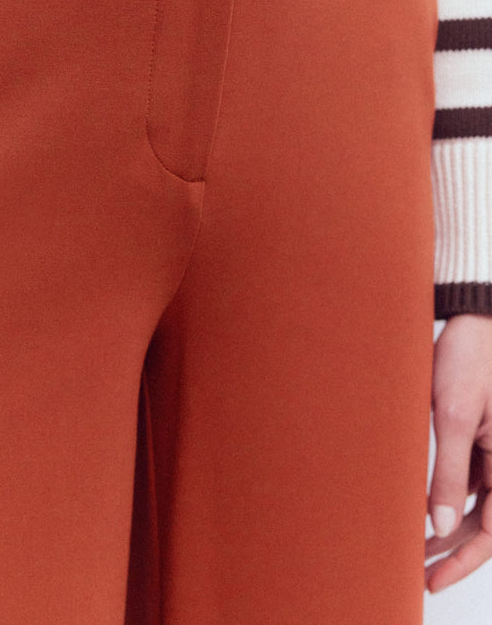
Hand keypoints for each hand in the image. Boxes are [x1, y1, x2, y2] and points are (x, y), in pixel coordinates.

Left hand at [425, 312, 491, 593]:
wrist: (472, 321)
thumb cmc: (467, 360)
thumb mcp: (452, 415)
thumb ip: (449, 472)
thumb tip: (441, 524)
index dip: (463, 562)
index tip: (431, 579)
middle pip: (486, 524)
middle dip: (453, 553)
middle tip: (419, 573)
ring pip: (476, 505)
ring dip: (448, 528)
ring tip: (415, 549)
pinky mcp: (479, 438)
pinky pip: (468, 480)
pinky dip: (448, 498)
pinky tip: (421, 510)